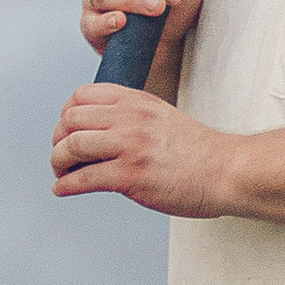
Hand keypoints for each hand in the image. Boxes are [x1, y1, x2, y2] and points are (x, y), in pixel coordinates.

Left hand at [50, 83, 241, 216]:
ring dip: (57, 162)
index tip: (66, 130)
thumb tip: (97, 129)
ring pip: (71, 147)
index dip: (66, 114)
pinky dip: (65, 186)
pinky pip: (83, 179)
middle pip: (70, 119)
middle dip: (58, 139)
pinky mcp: (131, 176)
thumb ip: (129, 116)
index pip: (81, 95)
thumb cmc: (197, 151)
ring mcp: (129, 146)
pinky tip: (62, 189)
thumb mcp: (160, 116)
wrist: (227, 171)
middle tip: (61, 155)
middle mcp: (130, 118)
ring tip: (61, 173)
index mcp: (136, 101)